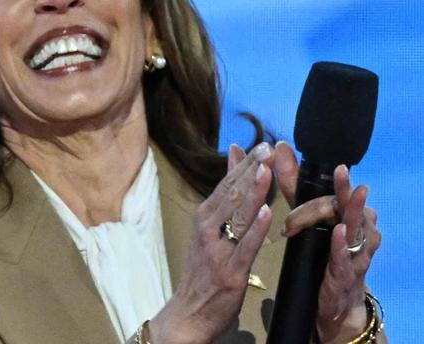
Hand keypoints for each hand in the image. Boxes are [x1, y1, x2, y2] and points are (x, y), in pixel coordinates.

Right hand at [148, 143, 273, 343]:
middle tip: (268, 149)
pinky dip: (256, 230)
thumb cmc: (203, 268)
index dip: (245, 164)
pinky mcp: (230, 272)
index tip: (263, 145)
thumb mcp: (209, 229)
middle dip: (251, 170)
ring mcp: (217, 250)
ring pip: (238, 217)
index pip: (227, 184)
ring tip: (266, 171)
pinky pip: (245, 247)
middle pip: (231, 195)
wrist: (189, 312)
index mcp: (204, 217)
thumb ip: (226, 196)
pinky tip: (268, 214)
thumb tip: (234, 158)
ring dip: (253, 192)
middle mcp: (207, 229)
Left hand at [275, 141, 381, 343]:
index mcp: (349, 211)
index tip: (309, 160)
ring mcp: (357, 251)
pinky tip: (338, 232)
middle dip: (340, 190)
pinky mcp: (348, 273)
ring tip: (352, 193)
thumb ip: (292, 182)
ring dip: (347, 211)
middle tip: (341, 171)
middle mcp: (360, 227)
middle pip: (345, 206)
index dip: (327, 176)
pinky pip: (346, 257)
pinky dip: (342, 244)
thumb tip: (279, 147)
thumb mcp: (304, 213)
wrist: (334, 299)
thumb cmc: (322, 251)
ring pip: (352, 228)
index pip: (337, 190)